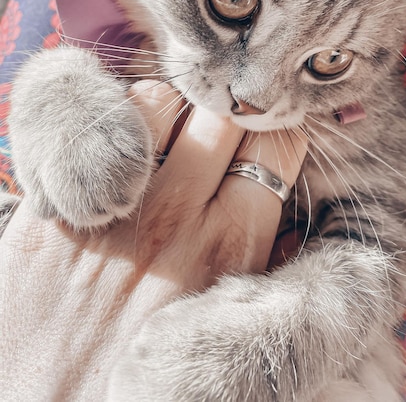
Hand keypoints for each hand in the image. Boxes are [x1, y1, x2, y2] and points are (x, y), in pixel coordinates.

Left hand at [0, 80, 306, 399]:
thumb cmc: (153, 380)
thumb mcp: (230, 328)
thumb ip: (260, 258)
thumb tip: (276, 202)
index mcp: (234, 250)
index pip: (277, 145)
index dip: (273, 131)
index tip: (261, 135)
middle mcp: (180, 221)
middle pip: (224, 113)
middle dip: (227, 109)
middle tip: (216, 121)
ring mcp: (116, 210)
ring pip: (161, 101)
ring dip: (172, 108)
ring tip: (167, 132)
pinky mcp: (59, 209)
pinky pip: (96, 124)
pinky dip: (114, 121)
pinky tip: (118, 145)